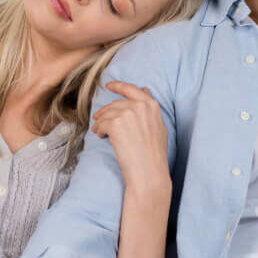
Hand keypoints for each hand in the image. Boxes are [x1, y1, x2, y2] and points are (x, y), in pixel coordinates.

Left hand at [92, 81, 170, 195]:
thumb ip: (150, 109)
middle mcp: (140, 106)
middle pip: (116, 103)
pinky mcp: (115, 124)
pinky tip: (101, 136)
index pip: (132, 89)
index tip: (109, 85)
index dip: (118, 86)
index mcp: (152, 106)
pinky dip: (98, 129)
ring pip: (107, 113)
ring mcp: (127, 114)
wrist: (148, 171)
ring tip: (100, 130)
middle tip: (98, 116)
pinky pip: (101, 123)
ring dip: (101, 122)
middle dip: (106, 110)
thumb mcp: (159, 127)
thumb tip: (145, 90)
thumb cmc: (154, 154)